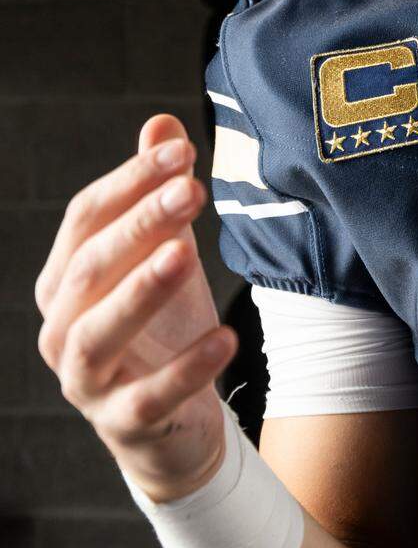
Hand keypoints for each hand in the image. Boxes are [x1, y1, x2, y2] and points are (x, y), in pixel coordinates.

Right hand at [35, 114, 236, 502]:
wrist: (171, 421)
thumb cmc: (162, 326)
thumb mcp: (165, 252)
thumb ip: (158, 193)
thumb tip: (161, 124)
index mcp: (65, 279)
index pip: (86, 218)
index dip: (131, 181)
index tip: (183, 150)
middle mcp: (61, 327)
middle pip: (90, 267)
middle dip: (139, 224)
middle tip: (191, 189)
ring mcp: (84, 380)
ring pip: (97, 333)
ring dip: (140, 291)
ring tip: (185, 254)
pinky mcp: (122, 423)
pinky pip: (149, 396)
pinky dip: (186, 367)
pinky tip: (226, 338)